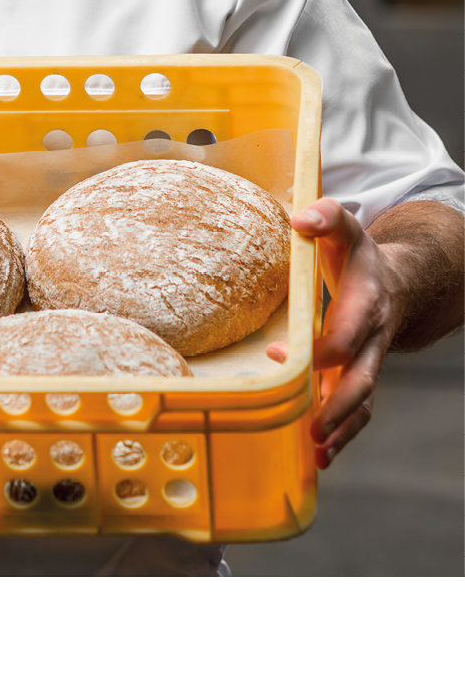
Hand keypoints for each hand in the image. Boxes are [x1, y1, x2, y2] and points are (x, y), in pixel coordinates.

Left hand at [266, 198, 405, 468]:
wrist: (396, 281)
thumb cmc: (357, 255)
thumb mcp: (345, 229)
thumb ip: (327, 216)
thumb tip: (300, 217)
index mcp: (366, 305)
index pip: (345, 335)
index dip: (317, 351)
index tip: (278, 354)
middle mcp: (371, 339)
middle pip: (360, 380)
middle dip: (337, 407)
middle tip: (310, 429)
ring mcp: (368, 362)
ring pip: (361, 402)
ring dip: (341, 430)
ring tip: (315, 454)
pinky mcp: (360, 376)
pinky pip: (358, 411)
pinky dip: (343, 435)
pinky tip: (318, 458)